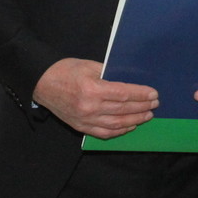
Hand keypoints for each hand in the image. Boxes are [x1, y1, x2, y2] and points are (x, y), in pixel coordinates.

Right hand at [33, 57, 157, 138]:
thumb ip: (110, 73)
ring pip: (117, 124)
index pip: (124, 94)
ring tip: (147, 115)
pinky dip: (119, 131)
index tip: (154, 94)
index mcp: (93, 89)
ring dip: (135, 120)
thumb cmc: (65, 70)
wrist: (42, 84)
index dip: (141, 95)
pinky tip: (130, 126)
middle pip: (123, 109)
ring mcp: (85, 120)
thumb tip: (129, 80)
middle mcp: (90, 107)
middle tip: (155, 104)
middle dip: (142, 107)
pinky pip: (104, 133)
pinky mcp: (81, 127)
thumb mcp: (89, 65)